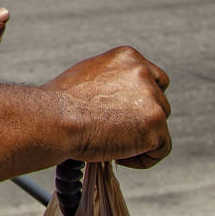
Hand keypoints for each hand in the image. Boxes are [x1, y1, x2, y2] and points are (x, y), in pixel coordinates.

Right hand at [43, 46, 170, 168]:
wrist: (55, 118)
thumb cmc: (62, 103)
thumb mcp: (88, 76)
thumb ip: (113, 81)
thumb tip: (121, 99)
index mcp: (127, 56)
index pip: (154, 79)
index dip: (140, 100)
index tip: (124, 113)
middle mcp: (142, 73)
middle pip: (160, 103)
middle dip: (141, 120)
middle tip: (114, 131)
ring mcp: (152, 98)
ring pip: (160, 128)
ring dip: (140, 138)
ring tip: (110, 142)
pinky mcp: (155, 124)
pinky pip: (160, 150)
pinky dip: (141, 158)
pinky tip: (118, 155)